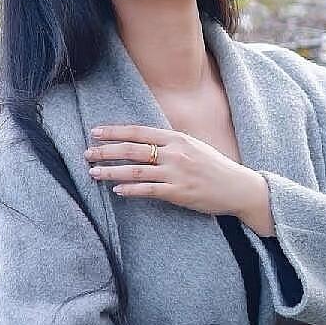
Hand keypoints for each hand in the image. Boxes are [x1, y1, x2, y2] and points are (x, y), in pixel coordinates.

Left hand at [85, 124, 254, 217]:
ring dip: (111, 171)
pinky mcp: (178, 192)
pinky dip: (130, 189)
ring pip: (136, 170)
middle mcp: (175, 153)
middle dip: (106, 151)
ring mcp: (176, 173)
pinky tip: (116, 190)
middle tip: (87, 153)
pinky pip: (148, 190)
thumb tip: (144, 142)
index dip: (115, 131)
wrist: (239, 187)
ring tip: (94, 173)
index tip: (96, 132)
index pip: (139, 131)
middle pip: (133, 149)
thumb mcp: (194, 146)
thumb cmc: (215, 167)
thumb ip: (170, 143)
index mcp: (177, 138)